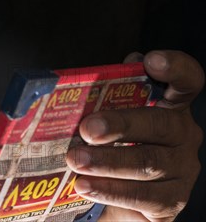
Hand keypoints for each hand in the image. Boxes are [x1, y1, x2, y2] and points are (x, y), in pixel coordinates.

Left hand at [66, 50, 203, 220]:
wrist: (113, 193)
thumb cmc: (109, 145)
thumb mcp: (105, 118)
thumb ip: (102, 96)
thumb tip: (82, 79)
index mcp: (169, 106)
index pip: (186, 82)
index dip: (175, 68)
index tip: (152, 61)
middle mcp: (182, 134)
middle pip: (159, 124)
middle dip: (120, 124)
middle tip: (87, 129)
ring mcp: (181, 169)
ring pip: (147, 163)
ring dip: (107, 161)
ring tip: (75, 161)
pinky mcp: (171, 201)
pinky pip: (142, 196)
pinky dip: (110, 190)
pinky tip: (85, 185)